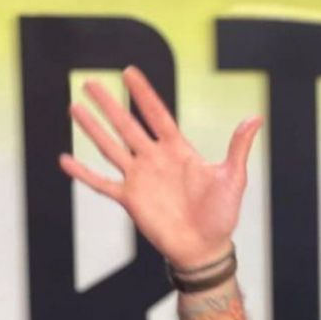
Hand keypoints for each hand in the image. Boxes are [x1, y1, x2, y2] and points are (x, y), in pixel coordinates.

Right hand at [59, 66, 262, 267]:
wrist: (205, 247)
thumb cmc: (222, 213)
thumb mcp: (233, 177)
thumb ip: (238, 147)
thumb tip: (255, 118)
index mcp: (178, 150)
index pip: (157, 115)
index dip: (143, 94)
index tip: (128, 71)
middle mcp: (155, 159)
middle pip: (127, 125)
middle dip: (109, 104)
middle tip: (90, 82)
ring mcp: (140, 178)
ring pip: (110, 147)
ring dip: (92, 129)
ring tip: (74, 107)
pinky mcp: (130, 199)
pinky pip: (101, 184)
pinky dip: (83, 173)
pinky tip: (65, 160)